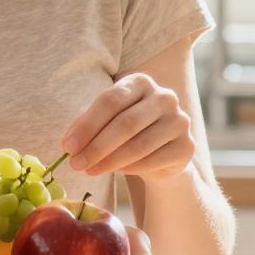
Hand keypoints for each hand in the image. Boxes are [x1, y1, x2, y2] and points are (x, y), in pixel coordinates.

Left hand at [62, 72, 193, 179]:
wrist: (161, 154)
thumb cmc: (127, 132)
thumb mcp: (105, 122)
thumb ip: (87, 126)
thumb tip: (67, 143)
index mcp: (141, 82)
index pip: (110, 100)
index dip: (86, 125)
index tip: (67, 147)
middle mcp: (164, 97)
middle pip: (125, 123)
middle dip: (96, 147)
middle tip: (76, 164)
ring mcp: (179, 121)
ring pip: (138, 145)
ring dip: (109, 161)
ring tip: (90, 171)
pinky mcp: (186, 146)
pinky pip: (153, 161)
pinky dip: (129, 169)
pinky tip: (115, 172)